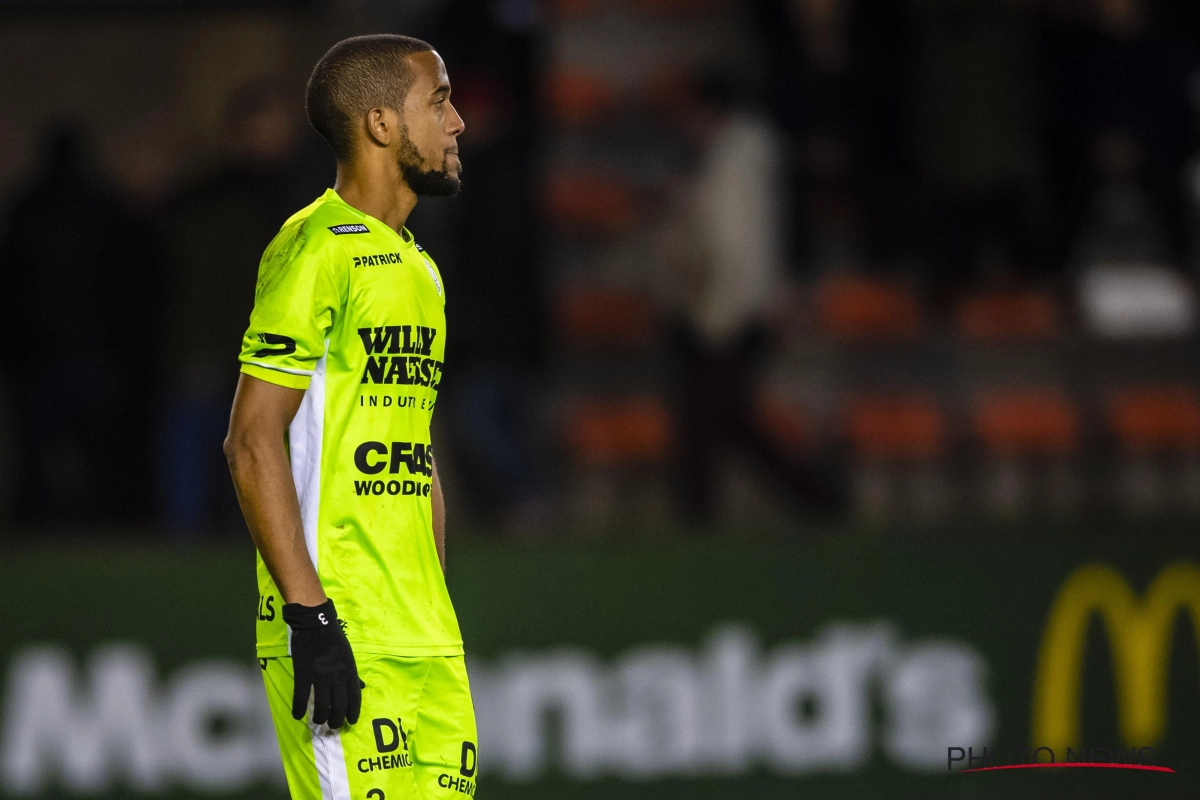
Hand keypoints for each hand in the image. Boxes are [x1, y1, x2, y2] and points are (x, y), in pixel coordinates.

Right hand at [283, 599, 362, 728]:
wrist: (315, 623)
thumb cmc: (334, 638)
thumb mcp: (349, 655)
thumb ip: (354, 673)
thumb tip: (361, 687)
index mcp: (350, 671)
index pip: (355, 698)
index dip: (353, 713)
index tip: (350, 722)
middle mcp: (338, 677)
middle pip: (339, 706)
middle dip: (336, 720)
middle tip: (332, 725)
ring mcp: (321, 677)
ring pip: (322, 706)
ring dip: (320, 718)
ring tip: (317, 722)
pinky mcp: (304, 675)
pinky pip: (302, 697)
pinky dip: (299, 709)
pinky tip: (297, 715)